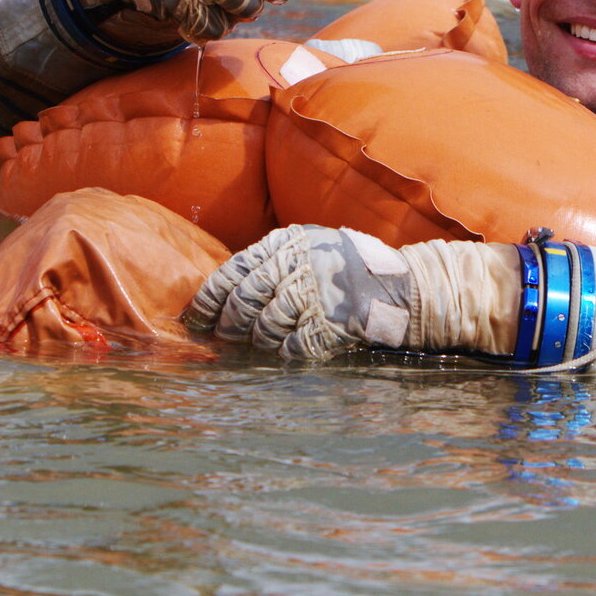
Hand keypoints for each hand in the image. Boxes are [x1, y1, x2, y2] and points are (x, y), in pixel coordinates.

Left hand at [185, 225, 414, 359]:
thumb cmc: (346, 264)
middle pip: (244, 302)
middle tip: (225, 336)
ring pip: (264, 327)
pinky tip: (288, 349)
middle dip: (229, 324)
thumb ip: (274, 259)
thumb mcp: (310, 244)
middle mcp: (295, 268)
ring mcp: (313, 298)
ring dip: (258, 340)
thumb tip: (230, 288)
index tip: (197, 316)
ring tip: (260, 342)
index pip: (232, 272)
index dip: (209, 298)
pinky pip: (291, 346)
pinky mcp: (328, 326)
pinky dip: (285, 351)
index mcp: (286, 244)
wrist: (397, 285)